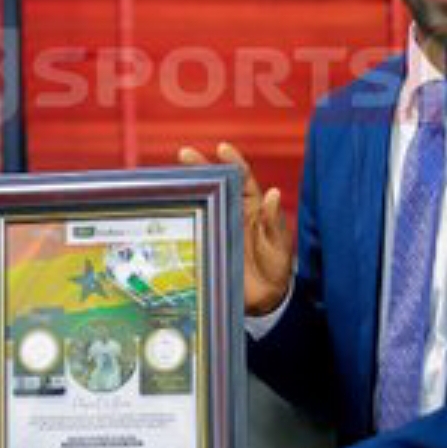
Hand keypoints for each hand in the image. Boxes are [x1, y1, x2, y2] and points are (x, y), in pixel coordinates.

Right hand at [178, 142, 293, 314]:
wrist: (265, 299)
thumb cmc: (277, 266)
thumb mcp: (278, 245)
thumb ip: (274, 222)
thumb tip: (273, 194)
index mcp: (252, 207)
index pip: (242, 179)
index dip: (232, 162)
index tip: (222, 148)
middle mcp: (233, 213)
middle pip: (215, 185)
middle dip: (200, 167)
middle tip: (184, 153)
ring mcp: (218, 227)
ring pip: (201, 203)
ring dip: (187, 190)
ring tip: (168, 179)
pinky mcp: (208, 245)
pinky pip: (193, 229)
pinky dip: (181, 220)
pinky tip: (168, 210)